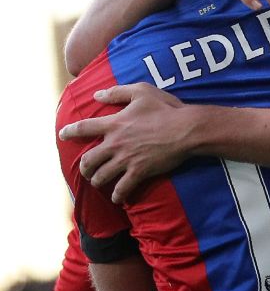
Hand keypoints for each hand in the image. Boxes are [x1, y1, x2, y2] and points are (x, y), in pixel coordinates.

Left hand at [60, 83, 197, 203]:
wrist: (186, 129)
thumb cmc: (166, 108)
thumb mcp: (142, 91)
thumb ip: (117, 92)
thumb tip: (97, 94)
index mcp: (114, 123)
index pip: (83, 128)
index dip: (70, 131)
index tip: (62, 135)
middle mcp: (115, 143)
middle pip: (88, 160)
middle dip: (85, 167)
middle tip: (87, 169)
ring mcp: (126, 159)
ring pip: (101, 176)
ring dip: (98, 181)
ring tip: (100, 182)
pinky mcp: (139, 172)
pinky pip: (122, 189)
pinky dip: (118, 195)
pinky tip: (118, 198)